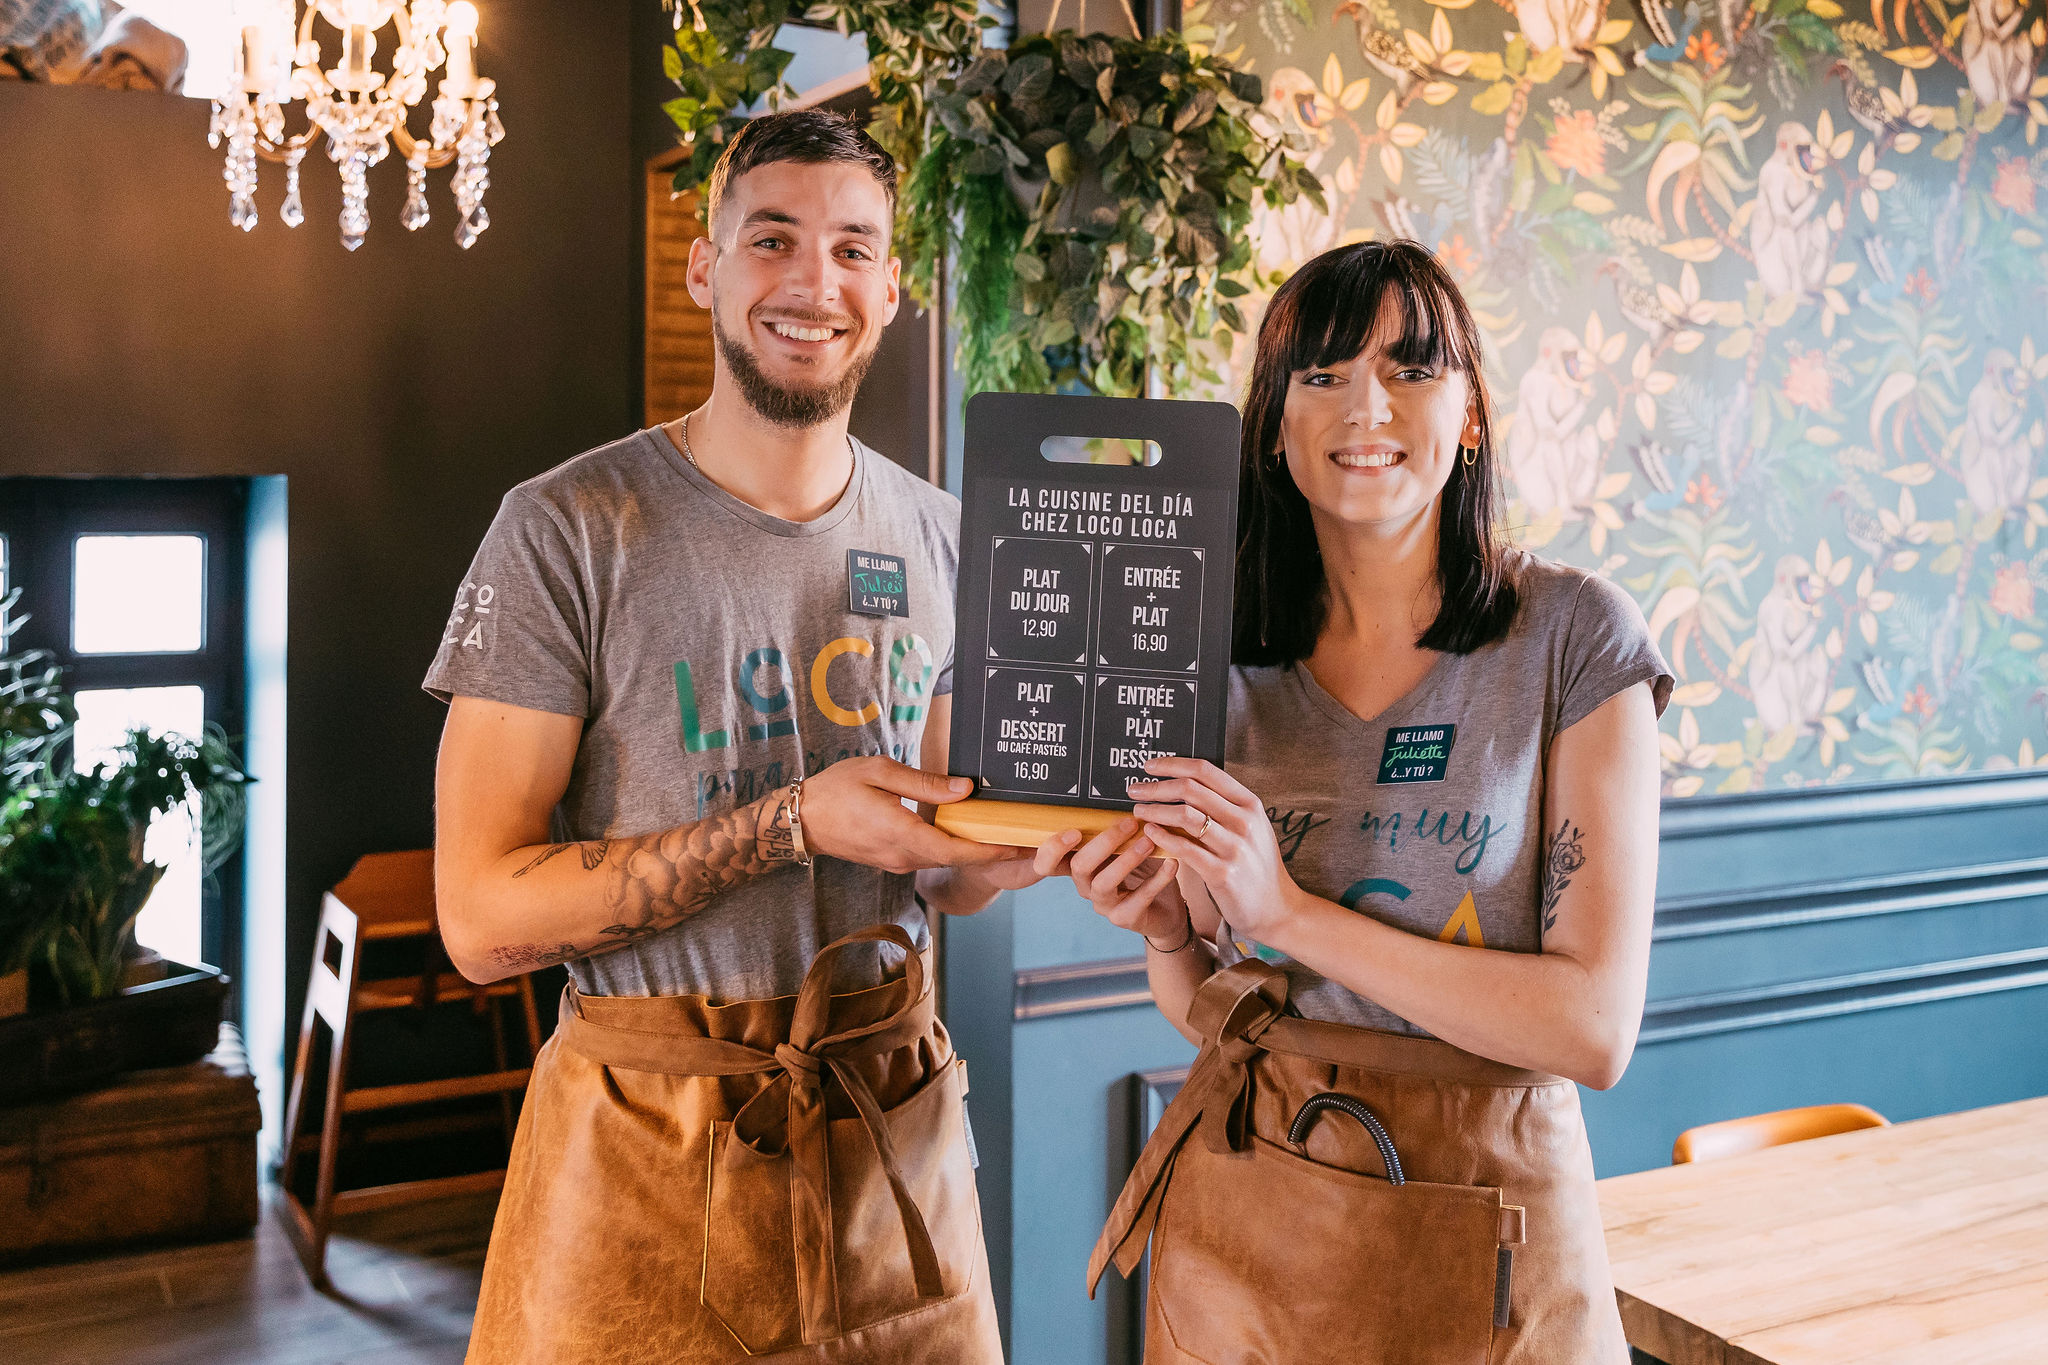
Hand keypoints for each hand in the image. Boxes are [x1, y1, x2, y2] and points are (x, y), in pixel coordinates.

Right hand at [801, 758, 1017, 873]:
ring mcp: (896, 862)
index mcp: (901, 834)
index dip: (988, 851)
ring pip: (942, 858)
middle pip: (955, 858)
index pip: (954, 850)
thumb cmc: (837, 789)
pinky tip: (964, 831)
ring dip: (971, 849)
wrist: (802, 820)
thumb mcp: (881, 773)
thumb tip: (965, 789)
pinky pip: (928, 855)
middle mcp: (902, 856)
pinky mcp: (892, 860)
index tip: (1017, 846)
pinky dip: (950, 846)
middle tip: (1024, 839)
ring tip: (1002, 833)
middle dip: (990, 851)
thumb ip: (924, 784)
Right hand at [1032, 818, 1187, 943]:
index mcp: (1080, 866)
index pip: (1048, 862)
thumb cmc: (1144, 869)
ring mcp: (1103, 905)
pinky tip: (1172, 862)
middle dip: (1104, 842)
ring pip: (1104, 882)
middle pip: (1079, 866)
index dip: (1053, 849)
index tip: (1074, 831)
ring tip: (1149, 842)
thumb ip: (1120, 829)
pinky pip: (1139, 898)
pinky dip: (1157, 878)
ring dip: (1127, 859)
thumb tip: (1128, 797)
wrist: (1165, 908)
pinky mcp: (1125, 918)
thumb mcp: (1129, 845)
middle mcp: (1086, 886)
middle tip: (1130, 823)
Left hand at [1127, 756, 1297, 941]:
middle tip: (1133, 789)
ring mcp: (1234, 847)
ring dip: (1154, 809)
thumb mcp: (1251, 827)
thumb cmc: (1257, 865)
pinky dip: (1162, 837)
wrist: (1277, 908)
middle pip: (1190, 790)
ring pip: (1184, 815)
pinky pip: (1184, 848)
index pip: (1206, 771)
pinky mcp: (1222, 873)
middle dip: (1156, 787)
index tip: (1150, 766)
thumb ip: (1225, 806)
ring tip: (1138, 810)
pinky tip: (1150, 832)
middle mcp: (1244, 821)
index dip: (1173, 764)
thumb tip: (1185, 784)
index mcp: (1249, 804)